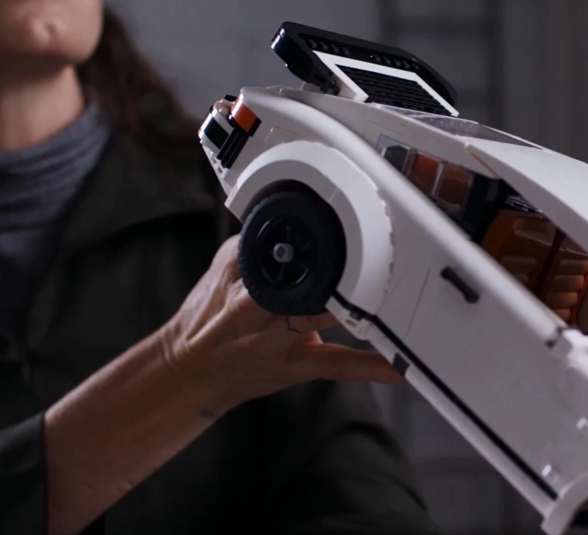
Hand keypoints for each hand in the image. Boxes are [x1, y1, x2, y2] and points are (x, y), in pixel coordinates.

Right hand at [159, 235, 402, 412]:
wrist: (190, 371)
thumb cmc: (208, 318)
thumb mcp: (224, 270)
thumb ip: (257, 244)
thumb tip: (288, 217)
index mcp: (244, 275)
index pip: (283, 249)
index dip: (317, 239)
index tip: (347, 224)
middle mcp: (262, 306)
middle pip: (308, 280)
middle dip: (340, 271)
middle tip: (378, 257)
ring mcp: (281, 339)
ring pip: (326, 318)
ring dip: (359, 308)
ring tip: (396, 299)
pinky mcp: (296, 366)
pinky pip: (337, 366)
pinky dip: (369, 368)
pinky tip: (397, 368)